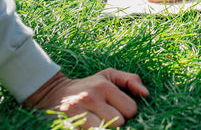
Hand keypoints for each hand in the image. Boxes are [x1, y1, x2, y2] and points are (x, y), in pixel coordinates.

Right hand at [25, 69, 149, 128]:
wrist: (53, 93)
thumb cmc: (89, 85)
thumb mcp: (109, 75)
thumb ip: (131, 80)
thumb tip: (146, 94)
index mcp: (104, 86)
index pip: (130, 110)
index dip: (128, 113)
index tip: (119, 109)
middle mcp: (90, 98)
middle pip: (119, 123)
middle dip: (116, 122)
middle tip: (107, 116)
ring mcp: (76, 113)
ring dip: (105, 128)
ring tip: (98, 121)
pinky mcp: (67, 125)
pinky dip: (92, 129)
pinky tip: (90, 126)